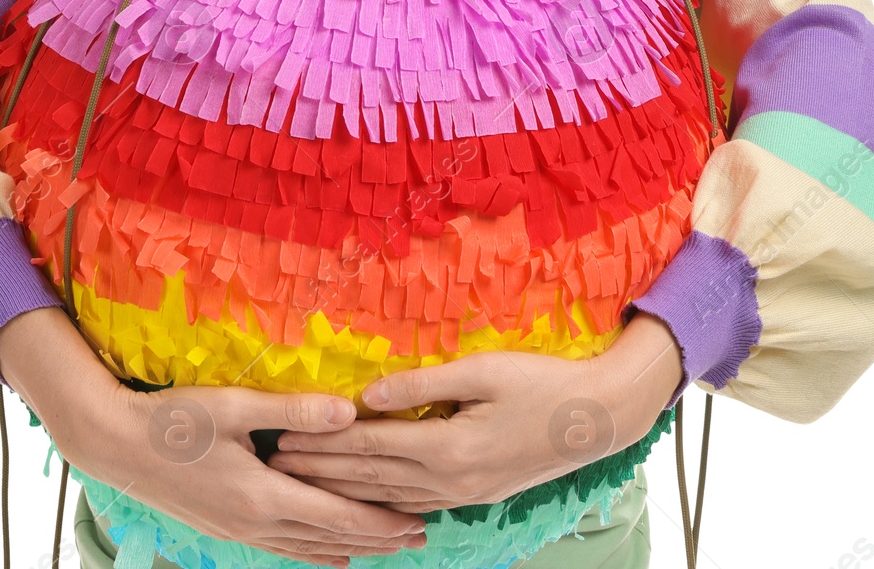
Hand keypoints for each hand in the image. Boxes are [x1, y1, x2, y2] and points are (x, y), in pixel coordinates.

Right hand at [0, 307, 429, 565]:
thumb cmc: (176, 419)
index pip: (337, 514)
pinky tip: (330, 554)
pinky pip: (283, 547)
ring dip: (353, 547)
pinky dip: (315, 552)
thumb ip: (294, 411)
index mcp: (263, 494)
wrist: (117, 444)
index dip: (380, 520)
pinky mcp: (227, 526)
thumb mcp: (236, 407)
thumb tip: (348, 414)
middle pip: (331, 537)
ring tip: (389, 546)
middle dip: (378, 538)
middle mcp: (256, 522)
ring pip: (310, 546)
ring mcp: (240, 529)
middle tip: (420, 536)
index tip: (417, 519)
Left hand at [266, 313, 684, 512]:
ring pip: (388, 495)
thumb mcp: (480, 371)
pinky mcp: (474, 495)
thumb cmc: (540, 382)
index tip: (286, 434)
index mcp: (448, 447)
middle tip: (278, 461)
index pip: (369, 446)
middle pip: (370, 477)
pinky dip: (380, 501)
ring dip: (343, 488)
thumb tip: (367, 395)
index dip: (324, 441)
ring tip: (305, 481)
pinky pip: (415, 502)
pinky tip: (364, 501)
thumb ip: (421, 385)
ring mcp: (463, 494)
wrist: (595, 419)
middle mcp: (451, 480)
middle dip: (321, 469)